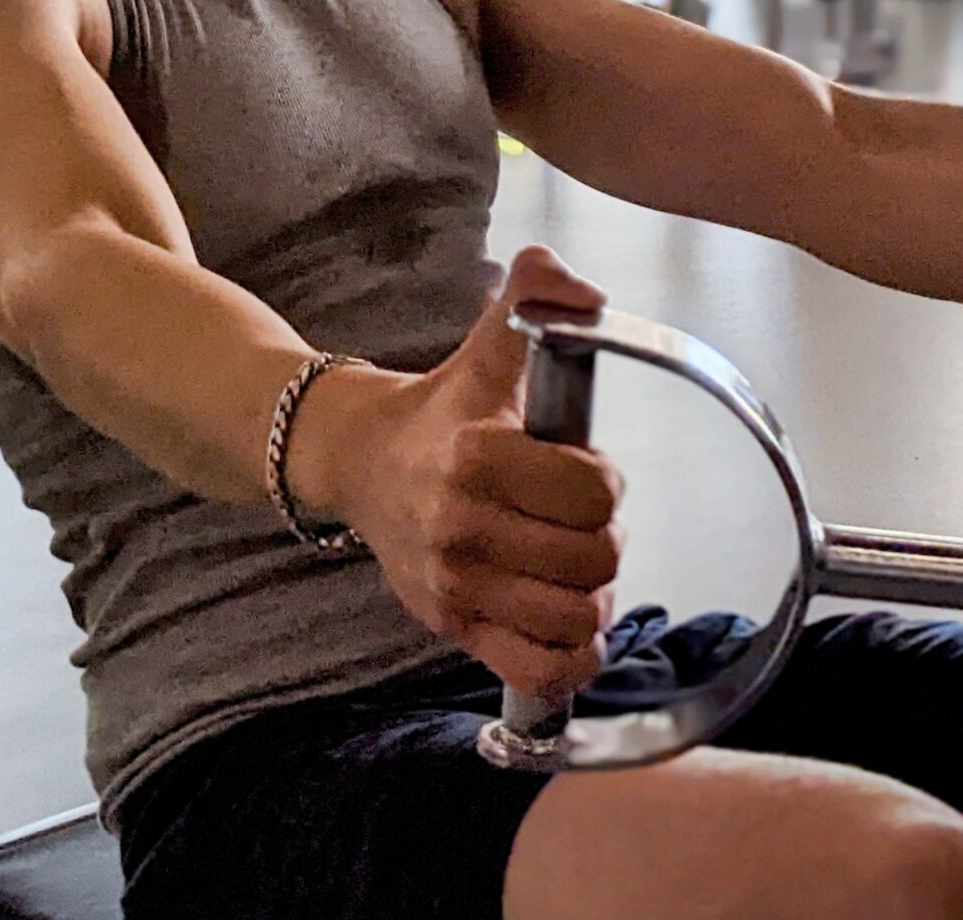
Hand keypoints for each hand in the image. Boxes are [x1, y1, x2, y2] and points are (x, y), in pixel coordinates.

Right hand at [337, 247, 625, 701]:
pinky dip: (571, 658)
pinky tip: (569, 623)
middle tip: (575, 518)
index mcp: (477, 454)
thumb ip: (539, 296)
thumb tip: (586, 292)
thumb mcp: (488, 347)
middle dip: (601, 536)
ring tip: (568, 565)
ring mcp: (455, 583)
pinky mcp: (450, 626)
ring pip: (576, 617)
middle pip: (594, 558)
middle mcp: (461, 525)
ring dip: (589, 593)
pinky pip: (537, 670)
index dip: (604, 480)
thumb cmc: (443, 411)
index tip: (581, 469)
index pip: (594, 491)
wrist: (359, 460)